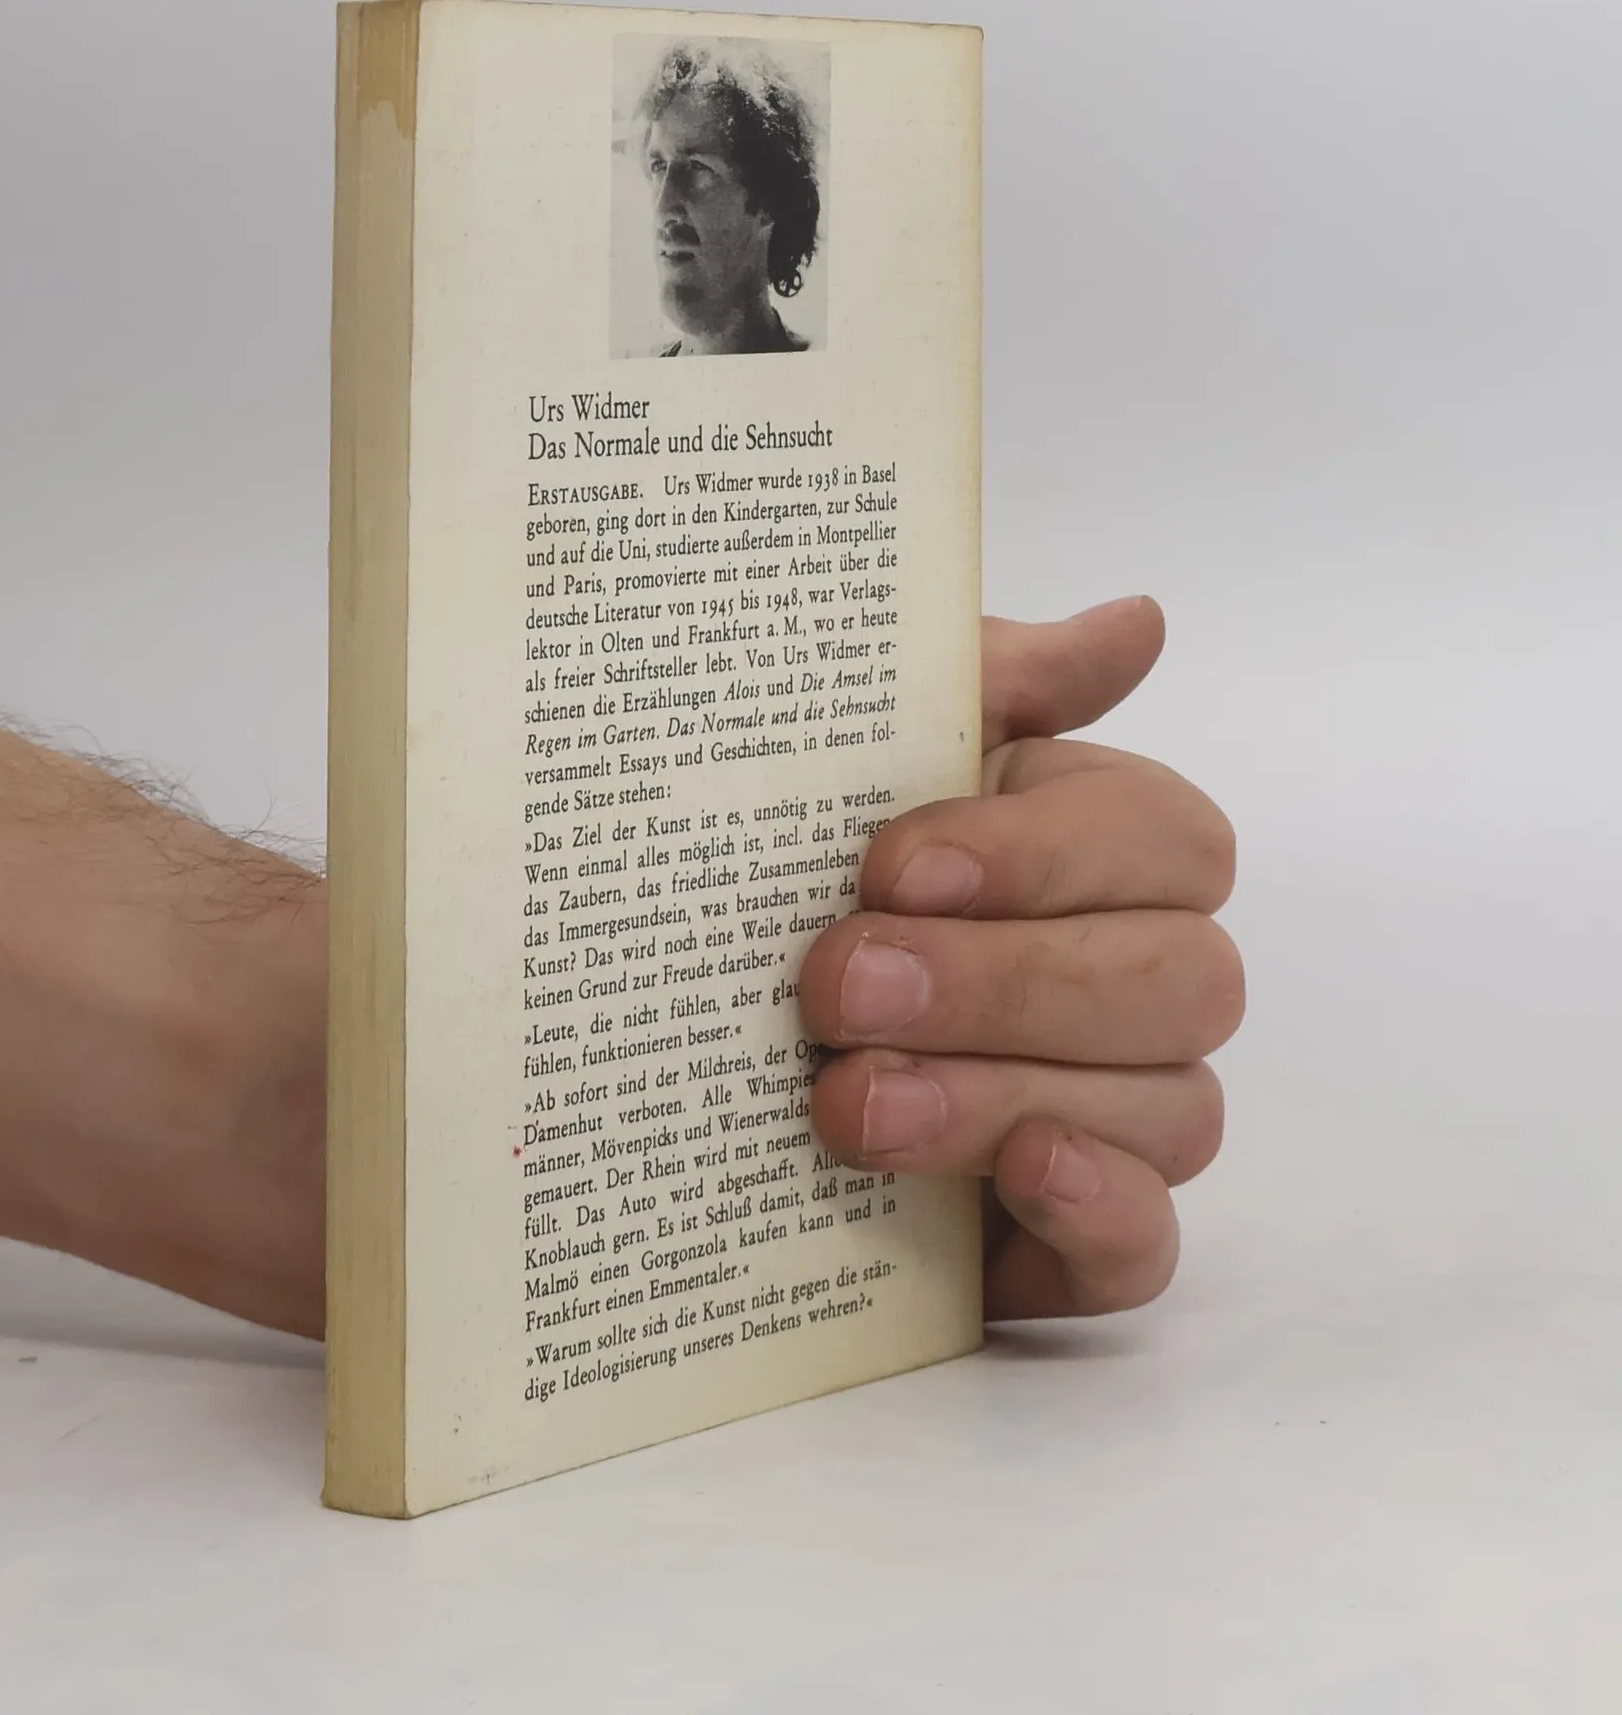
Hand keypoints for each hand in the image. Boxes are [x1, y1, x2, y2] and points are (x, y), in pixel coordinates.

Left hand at [799, 597, 1240, 1319]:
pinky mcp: (1074, 1241)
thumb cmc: (790, 875)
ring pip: (1171, 1109)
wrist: (685, 1040)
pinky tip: (1020, 1171)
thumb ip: (992, 685)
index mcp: (1095, 853)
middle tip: (837, 990)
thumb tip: (1138, 621)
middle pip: (1183, 979)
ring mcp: (1120, 1116)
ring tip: (850, 1103)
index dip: (1045, 853)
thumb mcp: (856, 756)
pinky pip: (1149, 1248)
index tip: (890, 866)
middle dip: (1007, 982)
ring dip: (1005, 1097)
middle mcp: (1136, 981)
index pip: (1167, 841)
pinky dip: (1100, 1210)